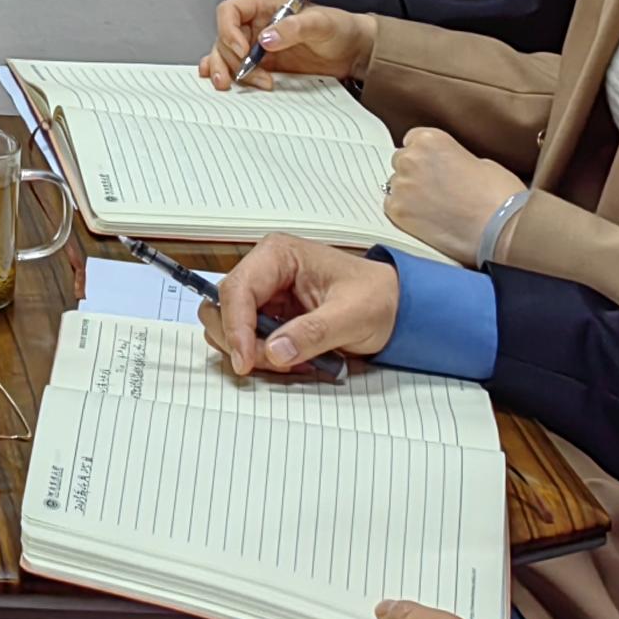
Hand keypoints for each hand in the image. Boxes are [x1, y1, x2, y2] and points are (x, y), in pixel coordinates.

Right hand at [202, 0, 376, 89]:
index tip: (242, 50)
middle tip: (247, 73)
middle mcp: (256, 25)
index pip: (231, 11)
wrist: (354, 52)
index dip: (228, 30)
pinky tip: (228, 81)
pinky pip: (236, 69)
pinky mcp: (262, 66)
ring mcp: (257, 46)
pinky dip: (228, 74)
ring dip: (225, 69)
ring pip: (225, 55)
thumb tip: (266, 39)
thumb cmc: (340, 28)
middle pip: (224, 37)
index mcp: (265, 6)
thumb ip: (294, 28)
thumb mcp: (321, 23)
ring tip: (230, 84)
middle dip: (231, 58)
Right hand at [205, 234, 397, 376]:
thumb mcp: (352, 315)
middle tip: (274, 363)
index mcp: (278, 255)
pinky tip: (294, 359)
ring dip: (252, 352)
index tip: (246, 362)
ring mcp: (264, 295)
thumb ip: (313, 332)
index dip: (236, 328)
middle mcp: (263, 271)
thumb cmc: (378, 298)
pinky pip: (247, 341)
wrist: (395, 307)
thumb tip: (274, 351)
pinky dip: (262, 357)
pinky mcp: (268, 316)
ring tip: (294, 360)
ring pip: (228, 327)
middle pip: (222, 308)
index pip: (237, 290)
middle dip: (242, 342)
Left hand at [385, 127, 526, 263]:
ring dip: (409, 194)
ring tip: (434, 208)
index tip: (432, 167)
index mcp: (430, 138)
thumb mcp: (481, 162)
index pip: (413, 140)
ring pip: (395, 185)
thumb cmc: (499, 196)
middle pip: (401, 162)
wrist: (501, 229)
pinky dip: (405, 213)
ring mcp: (401, 185)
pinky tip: (426, 220)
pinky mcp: (397, 211)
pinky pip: (392, 207)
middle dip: (415, 174)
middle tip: (435, 190)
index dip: (424, 156)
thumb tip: (447, 166)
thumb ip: (454, 158)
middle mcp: (410, 157)